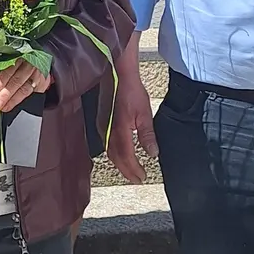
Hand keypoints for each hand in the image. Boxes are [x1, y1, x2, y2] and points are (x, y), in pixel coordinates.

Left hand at [0, 62, 50, 113]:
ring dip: (13, 100)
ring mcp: (38, 74)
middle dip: (6, 94)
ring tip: (4, 107)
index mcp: (19, 56)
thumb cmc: (21, 60)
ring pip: (25, 89)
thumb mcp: (9, 58)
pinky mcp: (43, 82)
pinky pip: (32, 93)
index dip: (0, 82)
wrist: (39, 58)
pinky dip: (22, 100)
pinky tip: (13, 105)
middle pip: (17, 81)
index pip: (9, 70)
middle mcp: (30, 64)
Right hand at [107, 40, 157, 183]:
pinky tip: (121, 155)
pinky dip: (115, 154)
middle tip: (137, 179)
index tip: (142, 177)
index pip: (127, 157)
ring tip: (130, 171)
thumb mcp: (145, 113)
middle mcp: (107, 132)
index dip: (134, 170)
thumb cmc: (131, 91)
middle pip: (116, 159)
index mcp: (119, 130)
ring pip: (110, 152)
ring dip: (120, 164)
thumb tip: (153, 153)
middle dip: (127, 171)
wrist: (117, 74)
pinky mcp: (100, 122)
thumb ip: (147, 135)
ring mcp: (102, 127)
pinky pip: (106, 144)